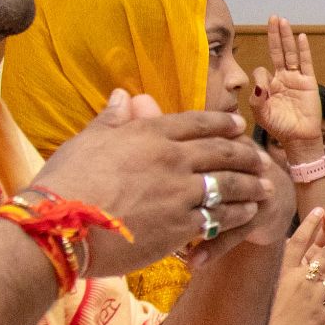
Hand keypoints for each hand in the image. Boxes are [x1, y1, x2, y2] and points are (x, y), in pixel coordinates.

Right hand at [30, 90, 273, 277]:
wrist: (58, 229)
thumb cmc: (64, 183)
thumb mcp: (86, 142)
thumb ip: (111, 120)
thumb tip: (123, 95)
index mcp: (148, 134)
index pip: (196, 122)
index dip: (222, 123)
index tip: (238, 126)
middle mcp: (171, 159)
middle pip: (222, 152)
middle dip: (247, 155)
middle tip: (262, 158)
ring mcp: (179, 193)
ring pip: (228, 185)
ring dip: (251, 185)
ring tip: (266, 187)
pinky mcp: (180, 226)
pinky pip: (219, 217)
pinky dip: (237, 215)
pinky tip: (247, 214)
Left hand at [251, 16, 323, 147]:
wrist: (299, 139)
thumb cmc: (279, 128)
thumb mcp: (261, 115)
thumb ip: (257, 99)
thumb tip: (259, 81)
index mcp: (268, 86)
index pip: (261, 70)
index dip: (260, 76)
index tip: (262, 91)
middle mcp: (281, 78)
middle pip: (277, 52)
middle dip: (274, 35)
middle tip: (272, 17)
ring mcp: (295, 79)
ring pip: (290, 53)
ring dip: (286, 37)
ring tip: (282, 20)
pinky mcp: (308, 82)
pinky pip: (306, 63)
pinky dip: (303, 50)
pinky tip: (301, 37)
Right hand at [261, 208, 324, 324]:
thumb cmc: (257, 315)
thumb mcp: (262, 287)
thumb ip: (273, 268)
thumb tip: (278, 247)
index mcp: (284, 273)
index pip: (298, 243)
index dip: (310, 225)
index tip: (321, 209)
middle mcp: (300, 282)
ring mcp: (312, 300)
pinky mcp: (320, 317)